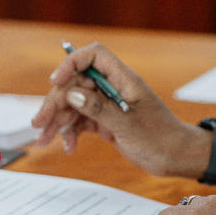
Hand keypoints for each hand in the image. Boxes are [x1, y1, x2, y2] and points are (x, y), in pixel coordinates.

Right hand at [30, 42, 209, 177]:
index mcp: (124, 80)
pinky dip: (71, 131)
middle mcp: (114, 88)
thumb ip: (99, 108)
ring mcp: (109, 104)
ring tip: (44, 139)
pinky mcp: (106, 120)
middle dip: (56, 101)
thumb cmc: (161, 138)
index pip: (94, 56)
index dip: (72, 63)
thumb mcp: (127, 125)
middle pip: (76, 83)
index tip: (56, 82)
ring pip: (75, 103)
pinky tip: (68, 146)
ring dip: (58, 120)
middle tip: (40, 123)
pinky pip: (82, 120)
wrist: (176, 157)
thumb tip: (72, 93)